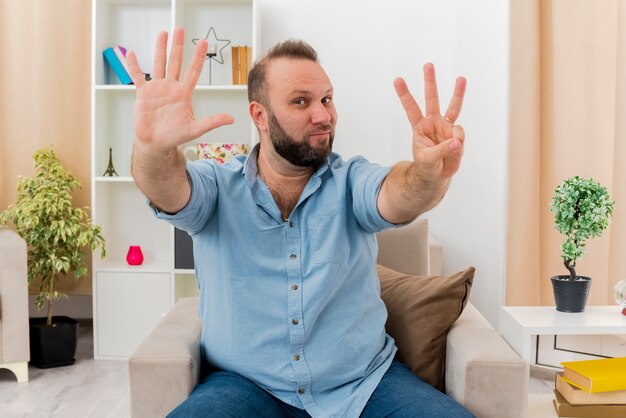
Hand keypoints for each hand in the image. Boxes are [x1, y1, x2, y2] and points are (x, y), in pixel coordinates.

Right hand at [125, 27, 233, 148]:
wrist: (156, 143)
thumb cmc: (175, 136)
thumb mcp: (195, 129)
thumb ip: (212, 122)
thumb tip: (231, 119)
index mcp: (184, 94)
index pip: (193, 71)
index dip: (198, 57)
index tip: (203, 42)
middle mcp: (171, 87)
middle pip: (175, 62)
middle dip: (178, 46)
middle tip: (180, 29)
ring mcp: (157, 89)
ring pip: (159, 64)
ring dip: (160, 49)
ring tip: (163, 34)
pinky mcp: (143, 94)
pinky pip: (137, 76)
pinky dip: (133, 66)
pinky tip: (131, 54)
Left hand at [394, 64, 466, 180]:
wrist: (437, 175)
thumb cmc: (427, 166)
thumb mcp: (427, 160)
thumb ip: (441, 150)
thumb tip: (457, 141)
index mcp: (419, 127)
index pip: (410, 107)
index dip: (404, 94)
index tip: (397, 79)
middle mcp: (433, 122)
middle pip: (431, 98)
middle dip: (430, 82)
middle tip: (427, 64)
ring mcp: (446, 127)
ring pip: (453, 106)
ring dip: (457, 92)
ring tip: (461, 78)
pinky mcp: (457, 135)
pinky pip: (460, 133)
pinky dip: (459, 142)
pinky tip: (455, 149)